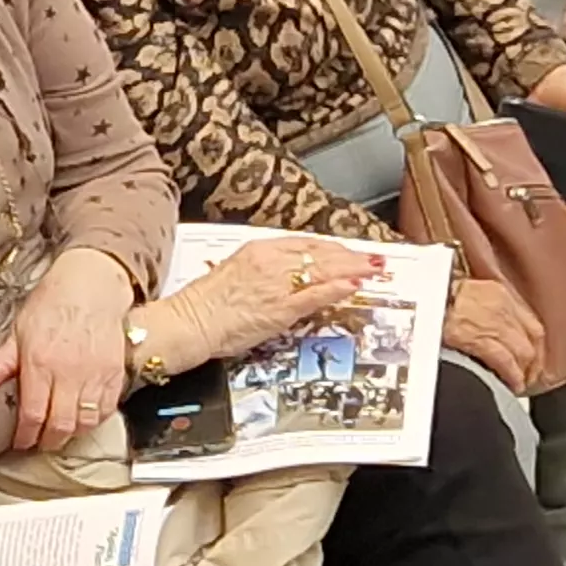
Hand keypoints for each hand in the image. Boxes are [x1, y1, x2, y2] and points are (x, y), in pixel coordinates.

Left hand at [0, 248, 138, 451]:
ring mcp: (96, 375)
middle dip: (48, 441)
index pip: (33, 415)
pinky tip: (83, 418)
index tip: (21, 442)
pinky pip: (107, 410)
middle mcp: (69, 374)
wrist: (91, 286)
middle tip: (40, 442)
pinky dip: (95, 420)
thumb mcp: (18, 330)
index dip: (25, 436)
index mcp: (40, 364)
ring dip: (72, 434)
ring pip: (86, 423)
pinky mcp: (115, 374)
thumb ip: (1, 362)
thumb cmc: (52, 305)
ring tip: (61, 432)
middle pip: (61, 425)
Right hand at [142, 235, 382, 363]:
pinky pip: (316, 294)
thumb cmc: (206, 304)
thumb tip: (289, 275)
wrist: (190, 322)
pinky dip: (338, 288)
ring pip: (324, 270)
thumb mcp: (237, 274)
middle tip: (375, 259)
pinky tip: (355, 285)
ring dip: (353, 269)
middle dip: (351, 256)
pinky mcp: (281, 307)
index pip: (306, 243)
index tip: (350, 250)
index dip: (333, 247)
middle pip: (321, 254)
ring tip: (374, 270)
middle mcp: (271, 261)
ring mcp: (277, 283)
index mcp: (258, 249)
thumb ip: (265, 271)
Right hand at [444, 275, 554, 390]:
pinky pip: (505, 361)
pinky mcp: (480, 339)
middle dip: (532, 362)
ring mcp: (493, 323)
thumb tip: (492, 328)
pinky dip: (512, 376)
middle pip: (530, 340)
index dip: (534, 345)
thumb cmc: (434, 296)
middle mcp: (501, 306)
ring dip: (523, 372)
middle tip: (527, 376)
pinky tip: (511, 385)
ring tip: (518, 384)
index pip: (531, 323)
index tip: (532, 358)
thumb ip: (485, 306)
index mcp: (499, 293)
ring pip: (522, 352)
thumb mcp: (466, 293)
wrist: (418, 299)